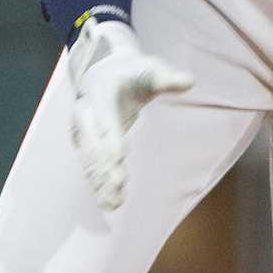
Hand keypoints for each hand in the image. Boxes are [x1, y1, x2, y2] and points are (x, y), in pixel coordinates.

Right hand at [66, 14, 191, 210]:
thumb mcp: (149, 68)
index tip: (119, 159)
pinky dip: (97, 185)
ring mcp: (82, 130)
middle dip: (105, 167)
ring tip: (113, 204)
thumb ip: (167, 77)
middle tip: (117, 187)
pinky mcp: (85, 144)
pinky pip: (90, 167)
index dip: (111, 141)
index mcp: (99, 94)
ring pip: (90, 160)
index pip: (106, 121)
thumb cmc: (131, 70)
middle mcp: (85, 113)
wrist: (102, 71)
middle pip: (95, 144)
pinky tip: (107, 203)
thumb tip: (189, 81)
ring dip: (100, 182)